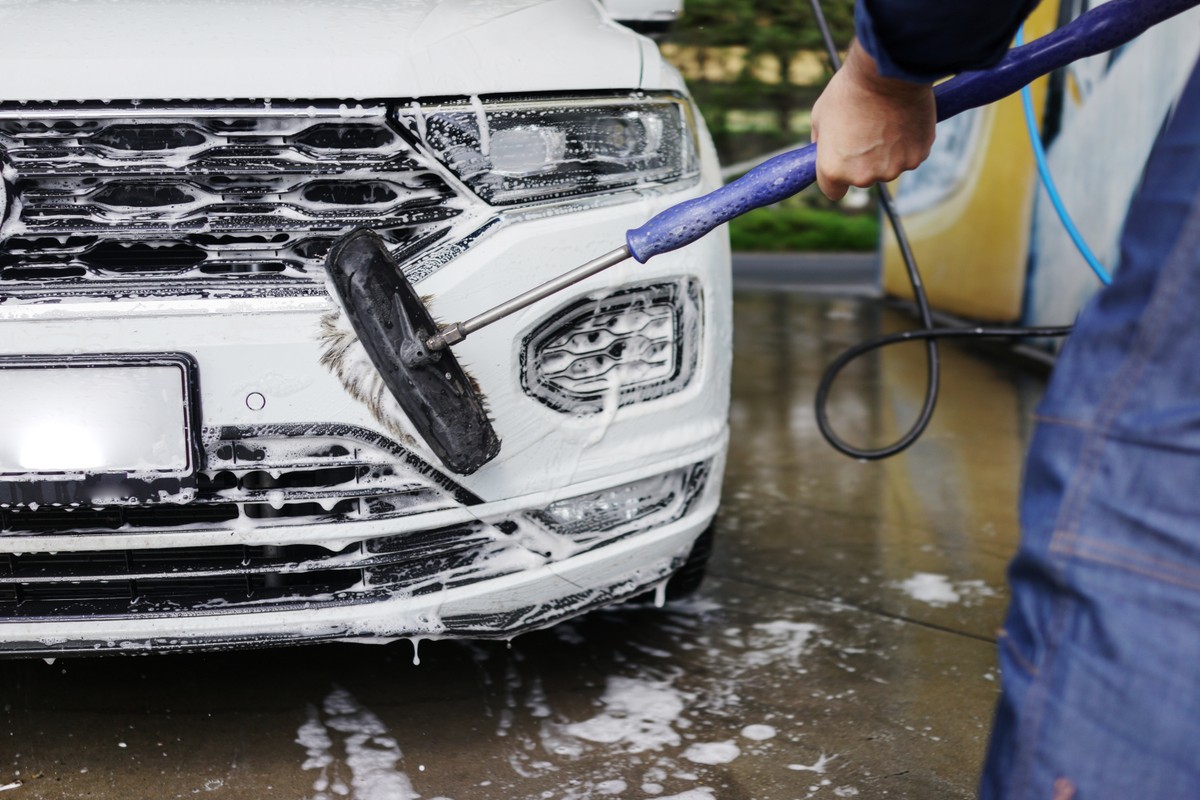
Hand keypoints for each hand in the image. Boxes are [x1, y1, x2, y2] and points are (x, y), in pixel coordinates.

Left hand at [811, 41, 936, 200]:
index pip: (833, 192)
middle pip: (863, 178)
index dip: (837, 179)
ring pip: (889, 167)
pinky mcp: (917, 158)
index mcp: (834, 169)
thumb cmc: (850, 90)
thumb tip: (821, 151)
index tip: (842, 165)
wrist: (887, 71)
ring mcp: (892, 169)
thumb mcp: (820, 115)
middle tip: (867, 130)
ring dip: (888, 152)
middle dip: (864, 161)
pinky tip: (903, 120)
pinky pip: (910, 156)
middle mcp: (863, 176)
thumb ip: (821, 142)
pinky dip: (908, 143)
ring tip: (886, 121)